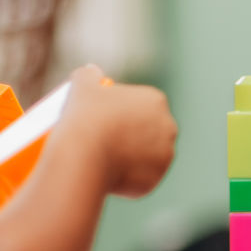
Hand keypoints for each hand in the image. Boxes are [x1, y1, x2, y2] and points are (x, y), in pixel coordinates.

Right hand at [56, 66, 176, 197]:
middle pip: (147, 130)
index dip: (120, 111)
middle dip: (130, 133)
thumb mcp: (82, 87)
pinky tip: (108, 175)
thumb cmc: (85, 117)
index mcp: (156, 101)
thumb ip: (88, 76)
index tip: (101, 117)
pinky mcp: (155, 179)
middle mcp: (168, 127)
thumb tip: (91, 71)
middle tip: (102, 138)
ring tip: (104, 157)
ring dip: (131, 156)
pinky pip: (139, 177)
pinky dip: (126, 178)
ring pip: (146, 155)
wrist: (85, 155)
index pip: (140, 104)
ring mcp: (165, 155)